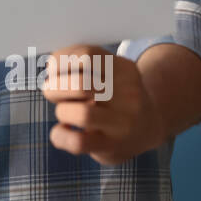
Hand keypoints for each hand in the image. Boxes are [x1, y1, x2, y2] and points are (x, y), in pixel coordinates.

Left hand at [41, 43, 166, 165]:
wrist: (147, 127)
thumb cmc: (113, 94)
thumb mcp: (107, 71)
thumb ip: (80, 62)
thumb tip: (52, 67)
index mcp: (123, 69)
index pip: (86, 55)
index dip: (60, 62)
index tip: (54, 70)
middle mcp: (127, 95)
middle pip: (80, 84)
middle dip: (55, 87)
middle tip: (53, 92)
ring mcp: (122, 123)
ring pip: (82, 114)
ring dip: (62, 111)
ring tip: (65, 112)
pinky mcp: (112, 146)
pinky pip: (78, 142)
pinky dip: (59, 136)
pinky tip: (63, 130)